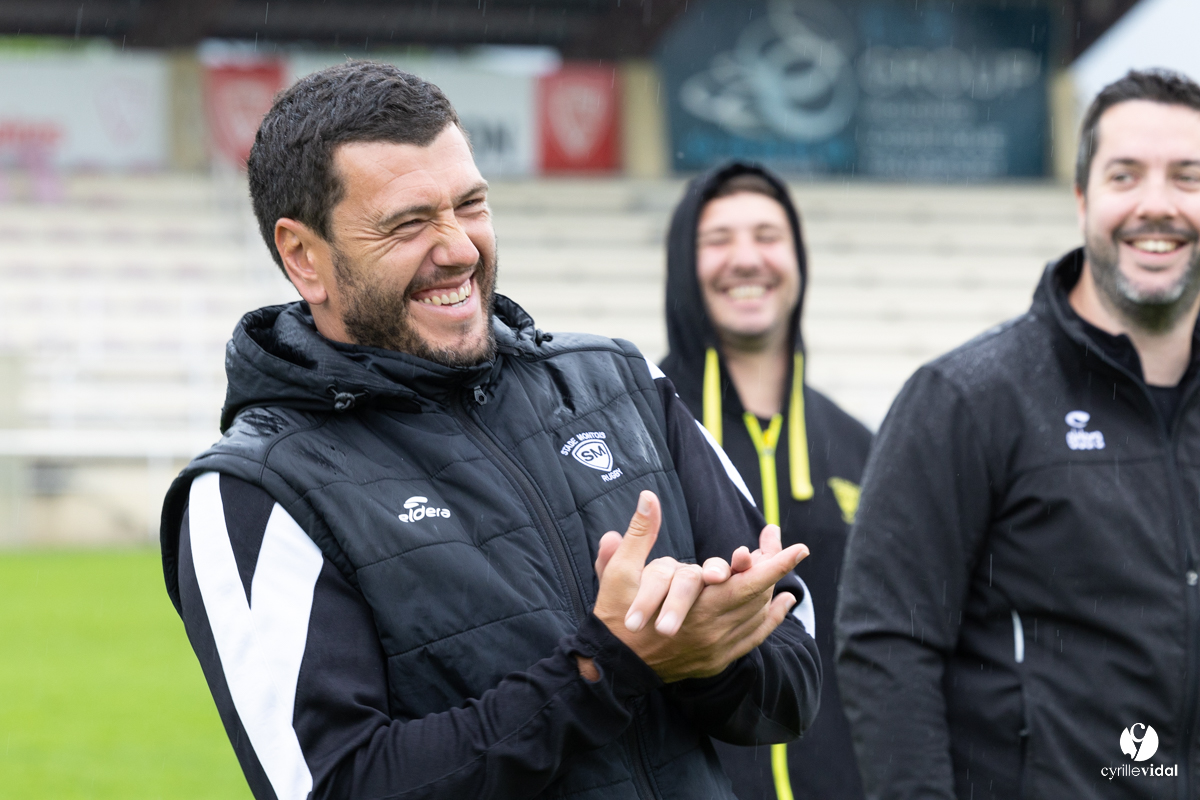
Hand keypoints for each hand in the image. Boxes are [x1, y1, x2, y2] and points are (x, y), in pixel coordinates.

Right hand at [591, 491, 807, 682]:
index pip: (747, 582)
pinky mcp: (717, 659)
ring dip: (771, 589)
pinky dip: (772, 618)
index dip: (775, 564)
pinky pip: (754, 638)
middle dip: (776, 568)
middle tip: (791, 547)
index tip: (798, 547)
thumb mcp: (620, 571)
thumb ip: (641, 533)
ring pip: (758, 614)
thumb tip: (649, 497)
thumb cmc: (615, 616)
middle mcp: (712, 628)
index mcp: (694, 605)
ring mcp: (717, 647)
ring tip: (778, 565)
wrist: (611, 667)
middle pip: (758, 595)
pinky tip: (782, 602)